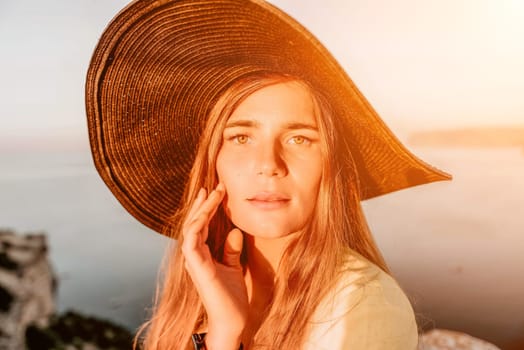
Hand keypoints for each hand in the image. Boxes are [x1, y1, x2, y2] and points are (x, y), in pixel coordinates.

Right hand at [181, 183, 247, 349]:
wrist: (232, 320)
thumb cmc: (232, 296)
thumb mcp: (234, 266)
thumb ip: (231, 249)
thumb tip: (235, 230)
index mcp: (201, 255)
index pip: (200, 226)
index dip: (207, 208)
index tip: (217, 191)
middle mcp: (194, 256)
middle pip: (193, 223)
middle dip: (202, 203)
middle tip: (213, 186)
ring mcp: (193, 261)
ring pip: (190, 227)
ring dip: (201, 209)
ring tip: (213, 193)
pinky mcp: (197, 267)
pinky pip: (191, 240)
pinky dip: (197, 224)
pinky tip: (207, 212)